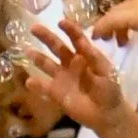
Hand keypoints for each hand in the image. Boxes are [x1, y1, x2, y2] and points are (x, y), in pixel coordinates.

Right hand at [26, 20, 125, 134]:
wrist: (107, 114)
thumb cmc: (110, 90)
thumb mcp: (106, 72)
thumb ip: (94, 59)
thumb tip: (81, 47)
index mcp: (85, 56)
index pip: (76, 39)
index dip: (69, 29)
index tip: (60, 22)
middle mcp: (71, 64)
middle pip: (57, 47)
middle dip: (46, 37)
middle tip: (34, 28)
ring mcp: (62, 78)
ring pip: (47, 65)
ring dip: (38, 58)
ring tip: (27, 51)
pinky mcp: (57, 94)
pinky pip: (44, 88)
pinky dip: (36, 85)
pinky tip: (29, 81)